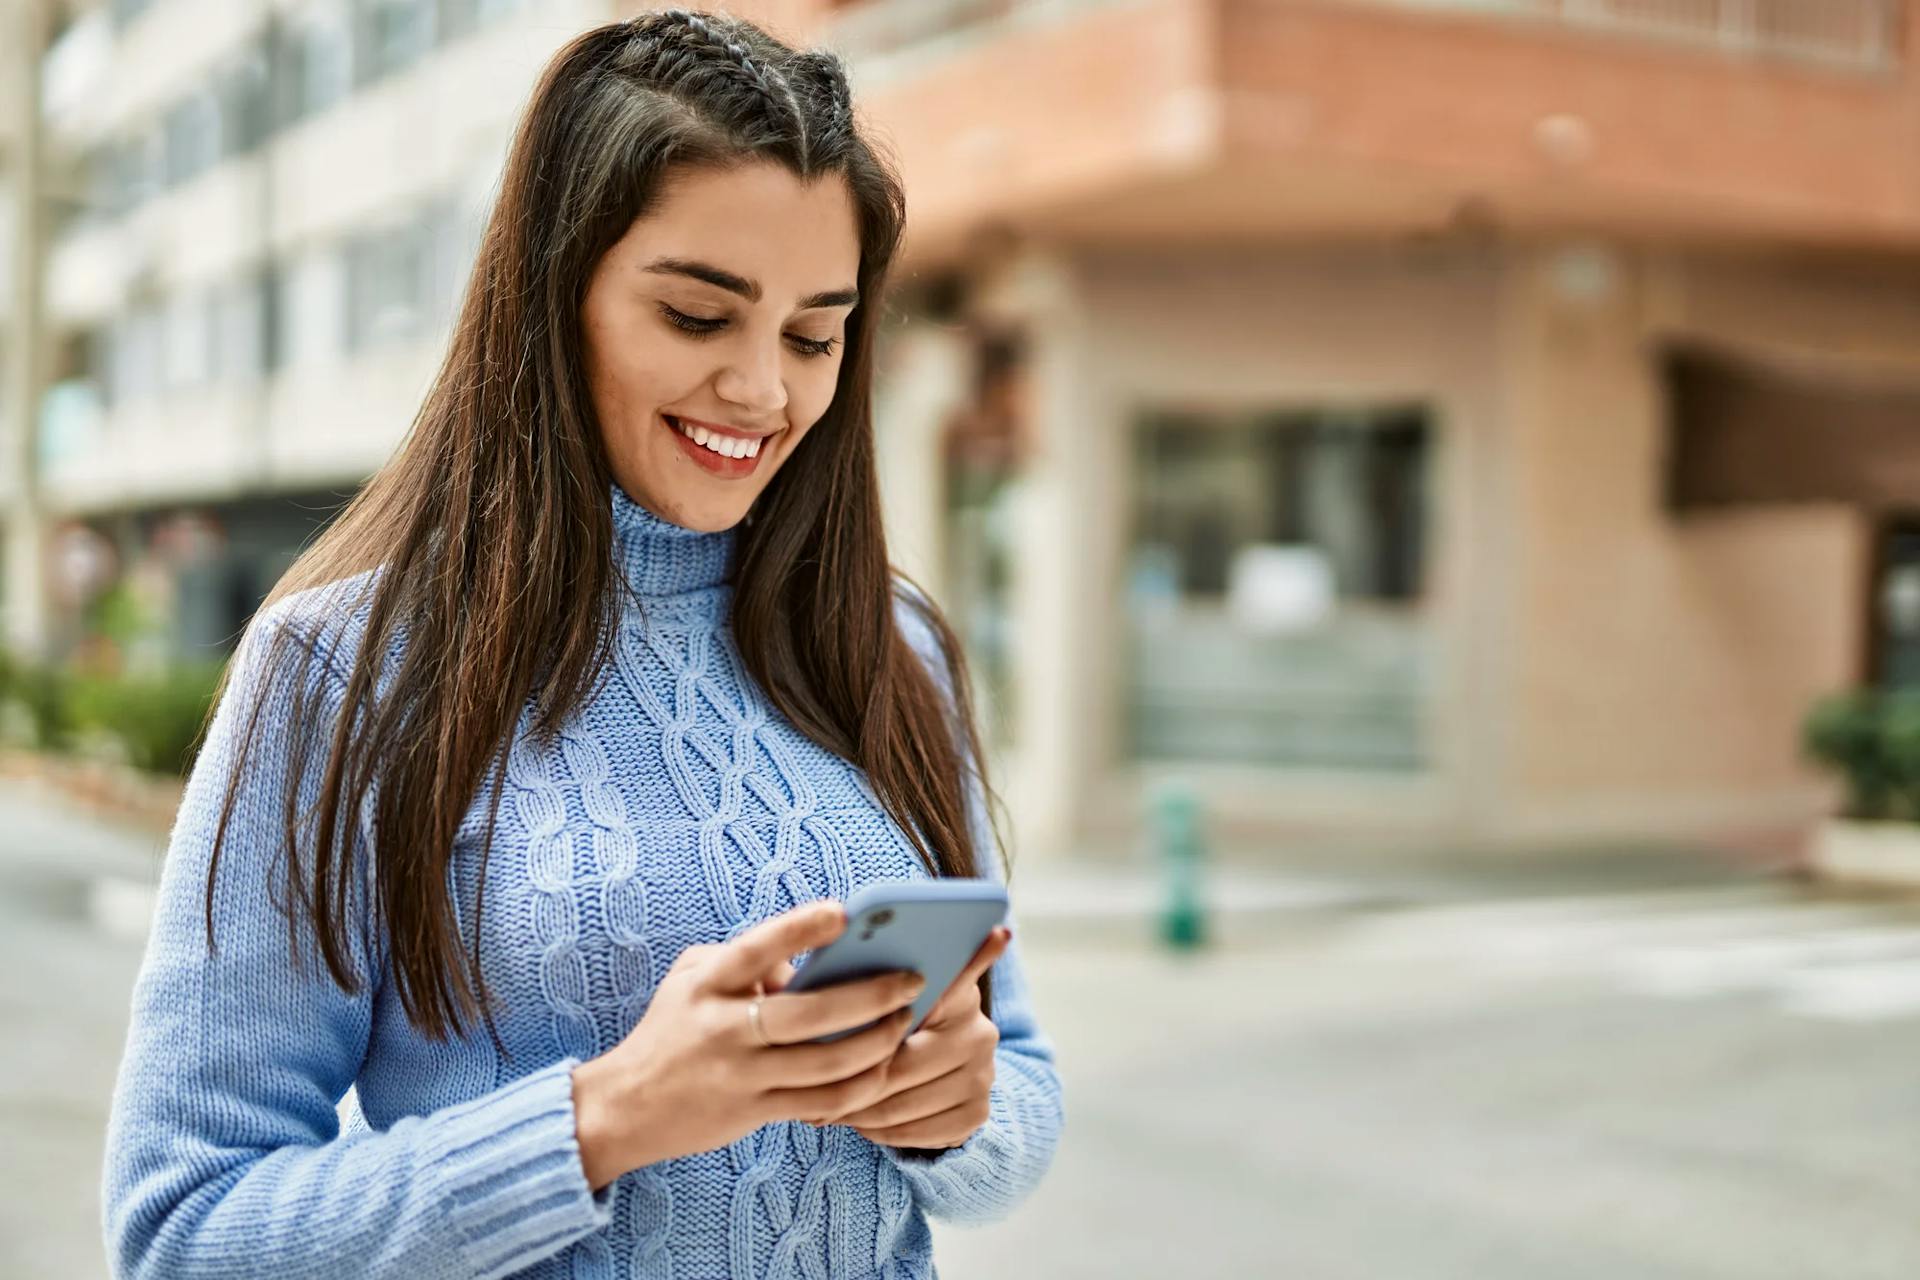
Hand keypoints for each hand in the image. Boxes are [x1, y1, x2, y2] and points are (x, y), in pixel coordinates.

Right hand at [570, 900, 925, 1189]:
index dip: (799, 930)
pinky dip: (862, 1085)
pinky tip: (884, 1067)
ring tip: (905, 1021)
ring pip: (827, 1062)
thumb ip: (745, 959)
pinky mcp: (755, 1111)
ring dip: (877, 1041)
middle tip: (912, 980)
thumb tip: (812, 958)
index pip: (755, 949)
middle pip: (810, 1013)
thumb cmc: (672, 1029)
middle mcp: (724, 1028)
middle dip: (871, 996)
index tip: (843, 912)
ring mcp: (741, 1074)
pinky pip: (823, 1102)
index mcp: (707, 983)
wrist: (624, 1106)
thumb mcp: (692, 978)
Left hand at [819, 925, 1012, 1150]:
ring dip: (860, 1113)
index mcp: (956, 991)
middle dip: (850, 1082)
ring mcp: (983, 1076)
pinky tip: (862, 1123)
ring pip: (902, 1107)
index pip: (908, 1011)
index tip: (818, 1044)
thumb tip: (807, 971)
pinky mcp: (977, 1113)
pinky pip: (919, 1134)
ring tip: (825, 1107)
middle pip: (899, 1068)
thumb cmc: (898, 1012)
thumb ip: (864, 979)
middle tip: (808, 1089)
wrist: (947, 1051)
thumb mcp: (888, 987)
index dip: (862, 1032)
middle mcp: (979, 1032)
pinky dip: (884, 1134)